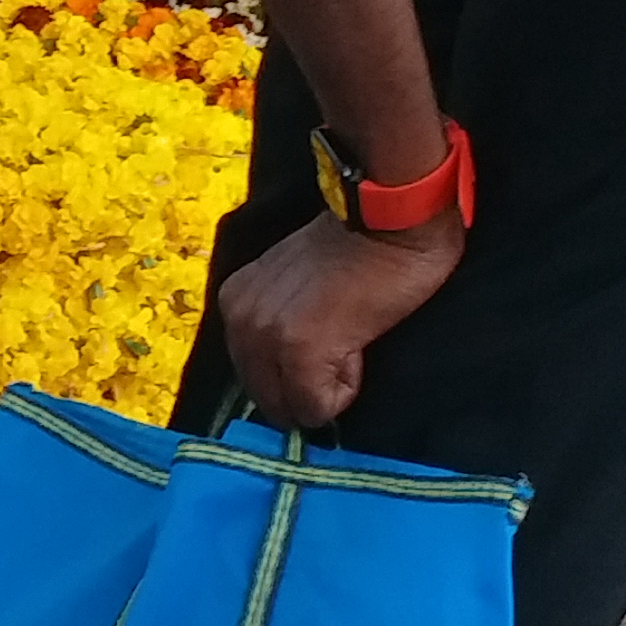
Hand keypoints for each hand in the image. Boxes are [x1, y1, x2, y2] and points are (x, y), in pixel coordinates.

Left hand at [213, 212, 461, 430]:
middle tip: (344, 340)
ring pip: (289, 405)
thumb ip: (281, 318)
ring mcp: (266, 337)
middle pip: (265, 395)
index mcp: (237, 301)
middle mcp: (240, 320)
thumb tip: (289, 371)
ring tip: (350, 336)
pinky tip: (357, 343)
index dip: (297, 369)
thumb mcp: (295, 282)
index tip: (329, 332)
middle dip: (307, 387)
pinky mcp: (299, 350)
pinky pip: (315, 406)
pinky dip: (344, 390)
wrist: (389, 219)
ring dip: (326, 387)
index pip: (255, 373)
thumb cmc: (359, 247)